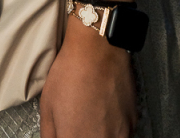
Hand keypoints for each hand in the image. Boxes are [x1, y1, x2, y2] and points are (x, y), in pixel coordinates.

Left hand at [40, 20, 136, 137]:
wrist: (98, 50)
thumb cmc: (70, 73)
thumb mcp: (47, 105)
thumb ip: (50, 134)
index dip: (67, 136)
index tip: (66, 132)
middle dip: (82, 135)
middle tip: (78, 124)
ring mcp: (120, 135)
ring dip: (99, 135)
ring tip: (91, 117)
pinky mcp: (132, 124)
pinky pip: (121, 135)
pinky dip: (112, 130)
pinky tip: (104, 113)